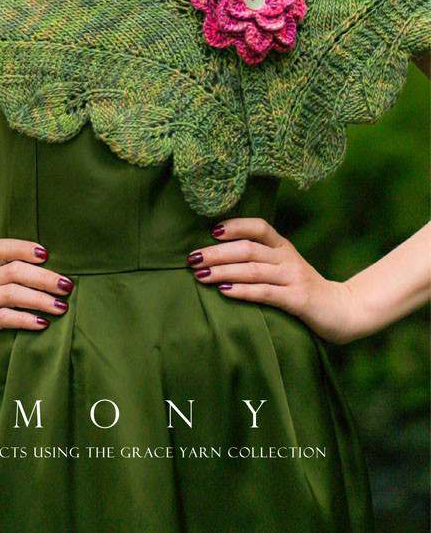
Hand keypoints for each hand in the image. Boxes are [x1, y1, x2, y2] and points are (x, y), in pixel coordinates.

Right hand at [0, 238, 73, 374]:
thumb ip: (2, 282)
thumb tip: (47, 278)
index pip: (1, 247)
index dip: (25, 247)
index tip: (48, 254)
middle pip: (14, 270)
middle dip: (44, 277)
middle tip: (68, 286)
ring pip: (12, 293)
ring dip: (41, 299)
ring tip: (62, 307)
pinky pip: (3, 318)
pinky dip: (25, 319)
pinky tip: (42, 324)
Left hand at [186, 216, 358, 345]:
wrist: (344, 310)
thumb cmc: (303, 288)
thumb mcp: (284, 267)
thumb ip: (260, 259)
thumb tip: (217, 255)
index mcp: (283, 246)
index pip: (258, 226)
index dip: (235, 225)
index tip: (210, 231)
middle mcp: (287, 258)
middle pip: (248, 249)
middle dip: (217, 253)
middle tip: (192, 258)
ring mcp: (293, 278)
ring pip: (253, 270)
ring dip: (223, 271)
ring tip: (200, 274)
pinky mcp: (298, 300)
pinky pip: (265, 293)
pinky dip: (243, 291)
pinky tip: (224, 292)